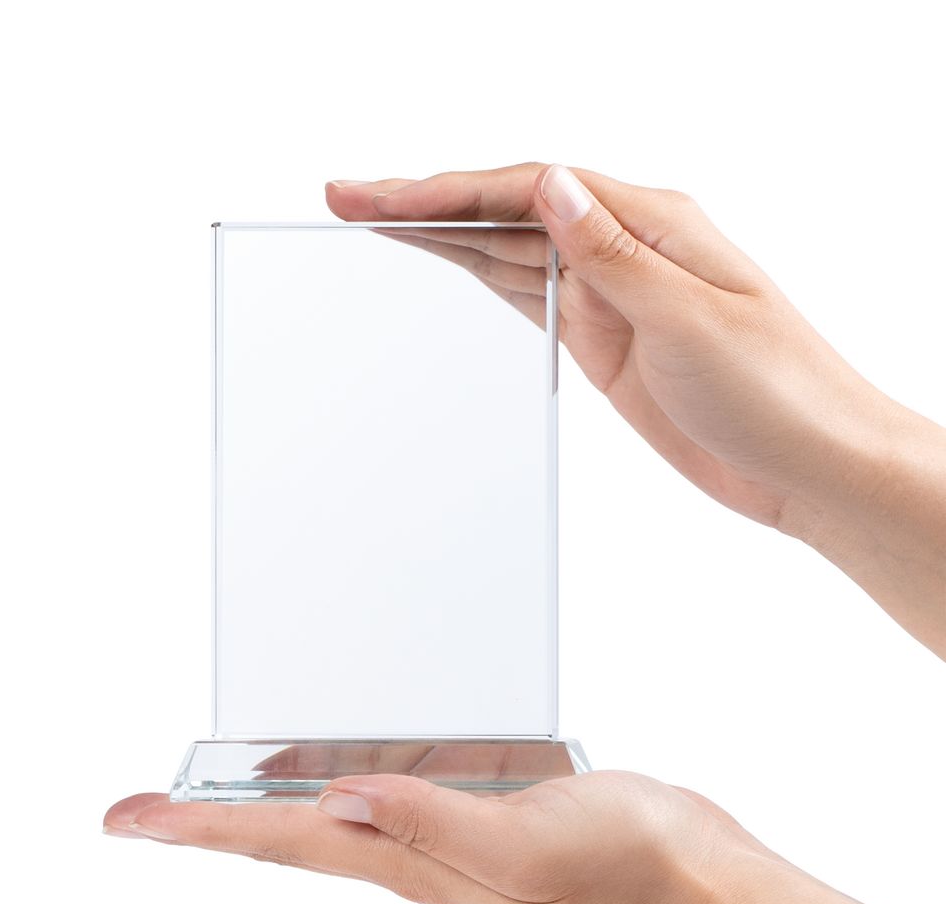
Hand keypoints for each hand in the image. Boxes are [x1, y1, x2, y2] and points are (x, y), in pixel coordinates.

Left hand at [103, 768, 765, 903]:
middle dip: (205, 822)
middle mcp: (409, 851)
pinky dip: (335, 777)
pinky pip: (379, 790)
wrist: (679, 863)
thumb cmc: (613, 857)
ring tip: (209, 794)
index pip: (279, 840)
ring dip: (259, 805)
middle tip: (141, 812)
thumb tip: (335, 802)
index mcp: (409, 863)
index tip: (128, 819)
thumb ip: (429, 824)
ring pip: (325, 815)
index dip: (197, 829)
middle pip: (283, 834)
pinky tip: (332, 766)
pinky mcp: (467, 805)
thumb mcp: (521, 844)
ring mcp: (437, 831)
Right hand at [326, 165, 945, 657]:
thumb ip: (613, 253)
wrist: (810, 463)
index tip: (376, 197)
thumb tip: (553, 184)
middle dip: (424, 206)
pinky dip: (481, 282)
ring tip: (377, 228)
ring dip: (442, 240)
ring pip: (509, 254)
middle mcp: (624, 249)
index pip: (528, 191)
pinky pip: (528, 300)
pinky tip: (447, 269)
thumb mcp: (692, 317)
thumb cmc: (781, 389)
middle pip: (506, 214)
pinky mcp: (604, 341)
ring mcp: (611, 295)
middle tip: (349, 199)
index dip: (444, 191)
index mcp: (651, 223)